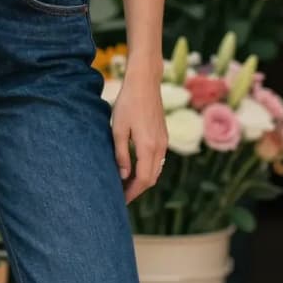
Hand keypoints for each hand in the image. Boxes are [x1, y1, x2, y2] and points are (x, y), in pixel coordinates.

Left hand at [112, 69, 167, 204]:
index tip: (120, 200)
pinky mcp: (163, 135)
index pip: (143, 180)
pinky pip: (157, 160)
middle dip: (137, 189)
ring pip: (156, 169)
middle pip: (152, 178)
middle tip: (120, 196)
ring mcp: (164, 141)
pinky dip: (147, 169)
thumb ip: (121, 154)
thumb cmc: (128, 103)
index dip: (132, 193)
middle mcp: (160, 146)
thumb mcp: (118, 129)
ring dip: (142, 179)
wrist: (145, 82)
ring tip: (125, 184)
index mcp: (148, 147)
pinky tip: (134, 168)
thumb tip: (123, 176)